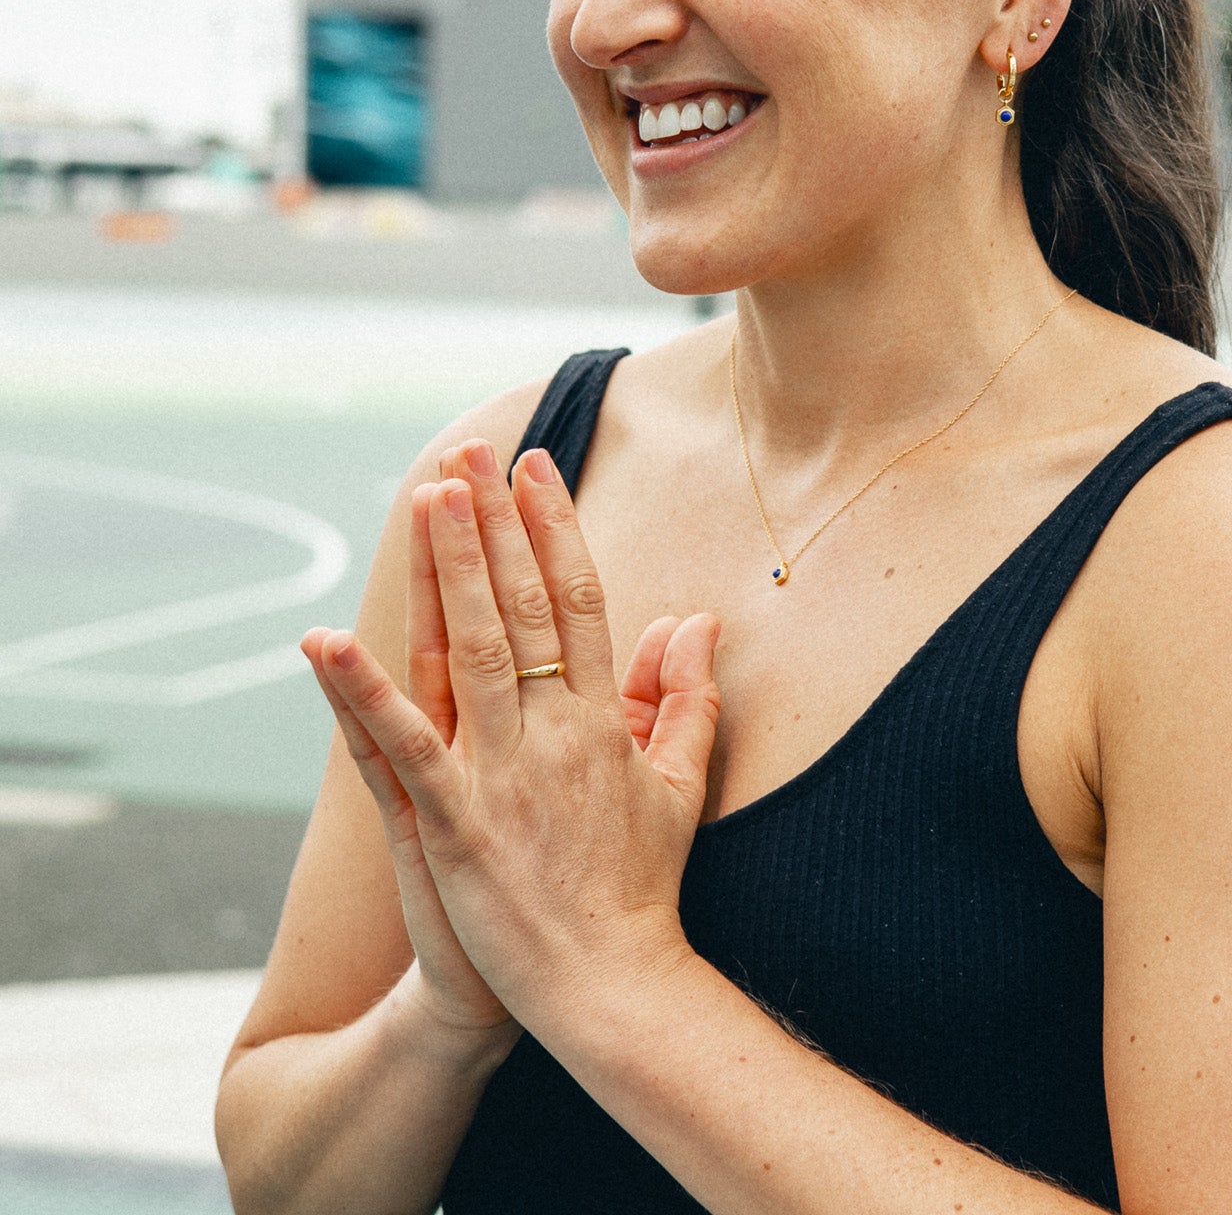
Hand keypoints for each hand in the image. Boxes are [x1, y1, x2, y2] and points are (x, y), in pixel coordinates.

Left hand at [303, 441, 720, 1036]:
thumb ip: (683, 697)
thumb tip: (694, 620)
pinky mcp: (454, 821)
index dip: (553, 529)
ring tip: (429, 497)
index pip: (580, 600)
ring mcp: (503, 774)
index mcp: (604, 720)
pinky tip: (325, 641)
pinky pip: (404, 744)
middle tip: (469, 453)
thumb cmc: (642, 889)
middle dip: (493, 524)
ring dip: (449, 568)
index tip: (531, 468)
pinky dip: (363, 691)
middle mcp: (555, 732)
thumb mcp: (679, 784)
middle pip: (524, 606)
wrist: (613, 989)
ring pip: (472, 650)